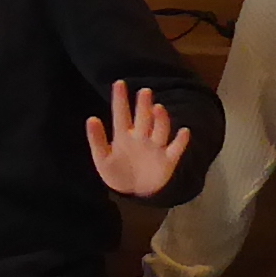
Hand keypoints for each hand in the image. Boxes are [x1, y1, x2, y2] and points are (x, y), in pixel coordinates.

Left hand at [85, 80, 193, 196]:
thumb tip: (91, 118)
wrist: (133, 192)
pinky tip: (184, 131)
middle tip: (144, 92)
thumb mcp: (102, 158)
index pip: (121, 114)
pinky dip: (181, 141)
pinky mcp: (168, 160)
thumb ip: (97, 140)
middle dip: (143, 106)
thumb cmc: (116, 172)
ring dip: (160, 120)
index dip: (120, 99)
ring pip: (160, 130)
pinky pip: (176, 149)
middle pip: (143, 118)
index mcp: (124, 136)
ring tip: (157, 109)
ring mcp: (155, 147)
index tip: (119, 83)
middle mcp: (141, 137)